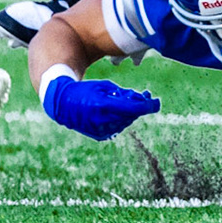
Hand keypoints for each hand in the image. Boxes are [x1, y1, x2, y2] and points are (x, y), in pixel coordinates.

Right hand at [42, 75, 159, 141]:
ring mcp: (101, 130)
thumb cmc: (86, 90)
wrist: (64, 105)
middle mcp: (103, 120)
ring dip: (131, 112)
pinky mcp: (100, 136)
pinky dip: (121, 119)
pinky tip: (116, 110)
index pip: (133, 108)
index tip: (158, 103)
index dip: (148, 106)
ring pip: (126, 122)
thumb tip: (142, 100)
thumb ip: (124, 94)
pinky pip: (118, 127)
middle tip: (146, 95)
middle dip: (140, 106)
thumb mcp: (105, 86)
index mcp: (104, 105)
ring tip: (126, 100)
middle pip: (132, 115)